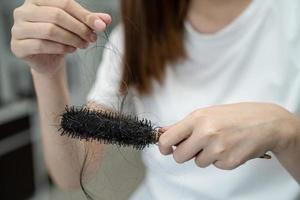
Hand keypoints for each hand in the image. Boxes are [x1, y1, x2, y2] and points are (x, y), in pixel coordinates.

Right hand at [11, 0, 110, 74]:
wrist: (48, 59)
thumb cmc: (62, 37)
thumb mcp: (77, 27)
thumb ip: (90, 21)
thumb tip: (107, 19)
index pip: (64, 3)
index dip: (84, 15)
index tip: (101, 26)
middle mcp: (23, 10)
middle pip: (57, 15)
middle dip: (79, 28)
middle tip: (92, 39)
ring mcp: (18, 28)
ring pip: (49, 30)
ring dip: (72, 39)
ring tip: (84, 45)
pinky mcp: (17, 46)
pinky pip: (41, 45)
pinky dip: (60, 48)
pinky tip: (71, 50)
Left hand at [159, 103, 295, 169]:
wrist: (266, 122)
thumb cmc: (235, 116)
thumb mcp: (207, 113)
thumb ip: (184, 125)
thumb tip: (163, 132)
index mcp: (197, 119)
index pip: (168, 139)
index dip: (164, 146)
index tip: (166, 149)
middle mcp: (206, 133)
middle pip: (179, 157)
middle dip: (184, 154)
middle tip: (196, 146)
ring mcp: (218, 149)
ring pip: (197, 163)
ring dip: (205, 156)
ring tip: (219, 142)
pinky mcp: (229, 161)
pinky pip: (214, 166)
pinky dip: (220, 159)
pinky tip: (230, 147)